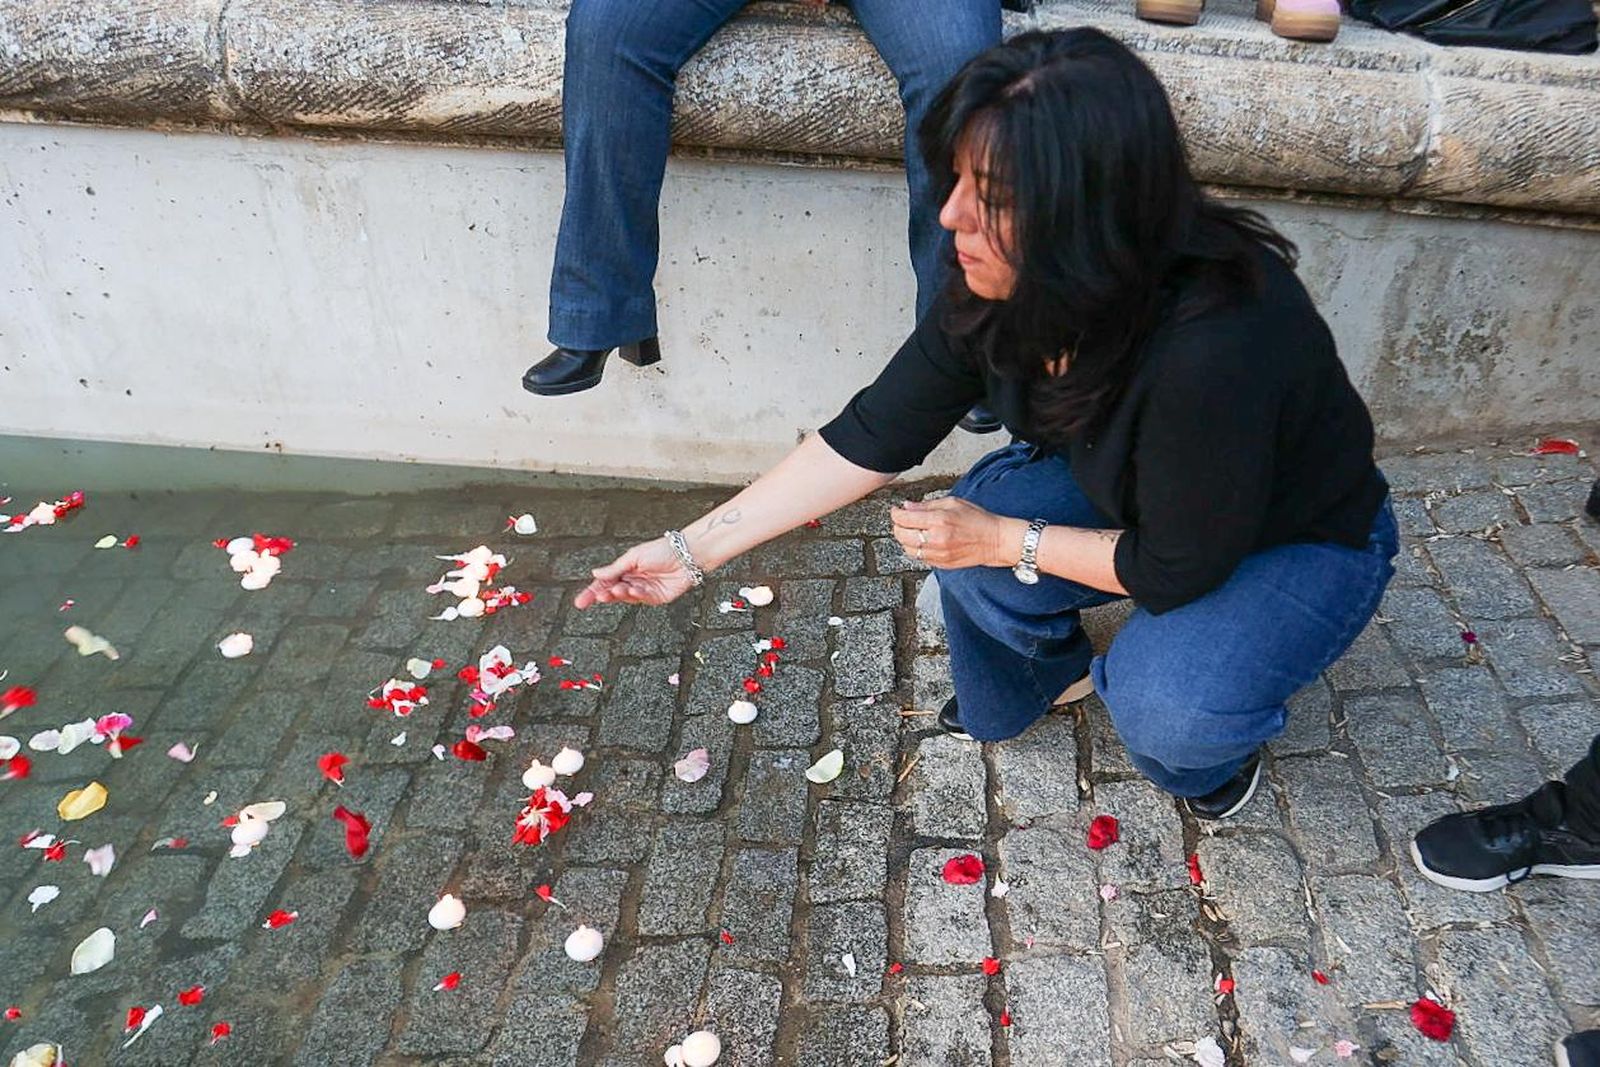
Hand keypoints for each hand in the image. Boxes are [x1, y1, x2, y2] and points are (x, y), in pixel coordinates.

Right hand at [573, 538, 696, 607]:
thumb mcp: (634, 557)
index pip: (605, 582)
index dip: (592, 592)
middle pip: (613, 592)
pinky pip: (642, 599)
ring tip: (618, 589)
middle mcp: (633, 580)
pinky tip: (634, 589)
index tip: (580, 601)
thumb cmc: (663, 549)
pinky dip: (636, 595)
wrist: (686, 554)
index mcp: (626, 569)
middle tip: (599, 596)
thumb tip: (595, 573)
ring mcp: (644, 590)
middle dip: (604, 595)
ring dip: (620, 594)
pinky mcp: (656, 597)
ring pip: (626, 597)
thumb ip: (615, 568)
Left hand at [889, 497, 1017, 568]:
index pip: (904, 519)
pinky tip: (925, 541)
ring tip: (914, 531)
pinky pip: (919, 558)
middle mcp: (936, 539)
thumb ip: (927, 505)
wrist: (995, 541)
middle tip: (903, 520)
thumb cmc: (977, 519)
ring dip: (906, 539)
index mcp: (938, 520)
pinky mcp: (941, 564)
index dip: (896, 513)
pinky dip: (917, 549)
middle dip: (898, 526)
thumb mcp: (953, 503)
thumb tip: (907, 506)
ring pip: (907, 548)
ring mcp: (938, 554)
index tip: (897, 511)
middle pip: (901, 535)